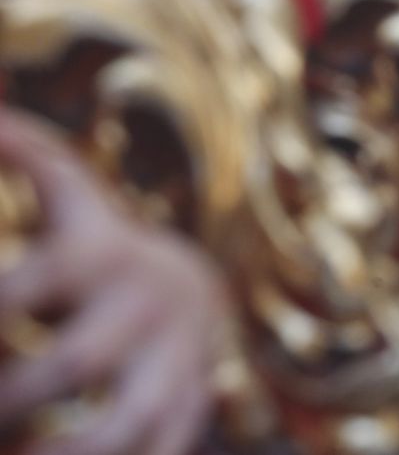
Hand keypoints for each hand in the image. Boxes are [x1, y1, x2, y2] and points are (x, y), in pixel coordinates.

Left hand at [0, 111, 226, 454]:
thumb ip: (30, 154)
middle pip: (69, 363)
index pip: (32, 281)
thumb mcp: (74, 198)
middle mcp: (144, 307)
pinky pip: (159, 454)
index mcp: (103, 253)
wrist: (199, 291)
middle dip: (7, 396)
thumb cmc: (101, 248)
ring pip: (122, 426)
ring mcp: (175, 362)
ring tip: (18, 454)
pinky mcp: (189, 409)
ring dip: (65, 452)